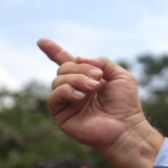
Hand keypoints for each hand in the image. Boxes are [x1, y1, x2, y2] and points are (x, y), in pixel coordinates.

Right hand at [38, 38, 162, 167]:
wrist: (125, 127)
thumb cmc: (126, 103)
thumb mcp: (120, 75)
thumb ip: (102, 61)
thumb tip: (79, 57)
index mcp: (87, 78)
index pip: (67, 62)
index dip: (54, 51)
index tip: (41, 41)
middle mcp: (75, 88)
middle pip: (64, 68)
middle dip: (81, 68)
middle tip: (98, 78)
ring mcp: (67, 101)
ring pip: (58, 79)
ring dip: (77, 79)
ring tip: (94, 87)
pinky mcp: (61, 114)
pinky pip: (54, 96)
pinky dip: (67, 90)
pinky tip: (81, 96)